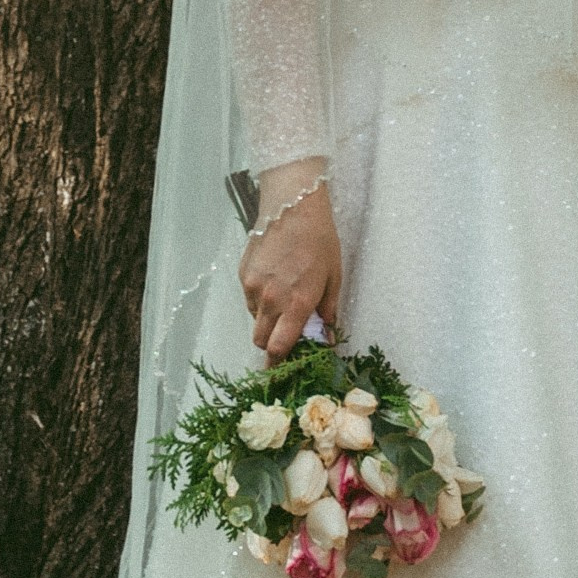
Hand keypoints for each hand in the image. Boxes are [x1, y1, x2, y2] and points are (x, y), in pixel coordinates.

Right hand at [240, 167, 340, 360]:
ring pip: (254, 319)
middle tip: (284, 338)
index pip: (279, 346)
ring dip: (266, 321)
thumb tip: (327, 338)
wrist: (293, 207)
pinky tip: (273, 282)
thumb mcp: (333, 277)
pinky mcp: (243, 274)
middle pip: (261, 340)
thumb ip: (328, 311)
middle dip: (271, 345)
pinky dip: (259, 300)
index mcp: (296, 303)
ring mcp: (253, 287)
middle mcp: (270, 299)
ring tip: (283, 302)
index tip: (282, 370)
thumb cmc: (320, 241)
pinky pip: (249, 299)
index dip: (279, 362)